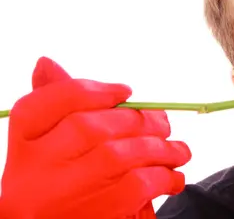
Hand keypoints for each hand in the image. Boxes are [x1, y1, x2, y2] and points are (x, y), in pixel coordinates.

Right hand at [0, 57, 191, 218]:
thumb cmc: (61, 191)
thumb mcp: (53, 152)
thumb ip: (60, 110)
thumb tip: (47, 63)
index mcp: (22, 149)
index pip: (46, 104)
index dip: (92, 92)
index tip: (124, 92)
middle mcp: (33, 173)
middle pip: (91, 128)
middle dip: (140, 121)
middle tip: (164, 124)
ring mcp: (61, 196)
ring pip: (120, 155)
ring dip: (161, 149)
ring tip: (178, 151)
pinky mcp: (95, 215)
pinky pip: (139, 184)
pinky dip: (164, 177)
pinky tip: (173, 178)